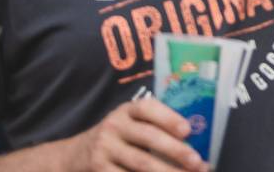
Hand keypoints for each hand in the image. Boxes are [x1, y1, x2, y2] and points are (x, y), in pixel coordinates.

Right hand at [77, 98, 205, 171]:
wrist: (75, 154)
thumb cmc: (118, 136)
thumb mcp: (129, 122)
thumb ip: (155, 125)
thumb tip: (195, 139)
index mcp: (127, 110)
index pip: (148, 109)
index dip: (169, 118)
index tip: (188, 130)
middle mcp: (114, 126)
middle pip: (149, 137)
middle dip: (176, 151)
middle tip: (197, 162)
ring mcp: (104, 150)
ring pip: (140, 163)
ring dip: (166, 171)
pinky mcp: (99, 170)